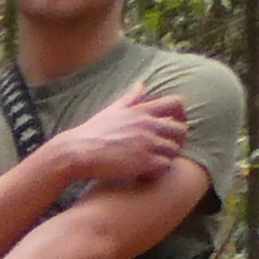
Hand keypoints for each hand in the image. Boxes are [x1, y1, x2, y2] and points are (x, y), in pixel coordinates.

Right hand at [40, 86, 195, 192]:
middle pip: (181, 130)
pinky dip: (159, 172)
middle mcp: (148, 124)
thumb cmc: (92, 132)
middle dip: (176, 141)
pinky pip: (165, 166)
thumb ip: (130, 98)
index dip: (181, 116)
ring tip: (153, 164)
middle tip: (164, 151)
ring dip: (167, 158)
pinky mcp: (143, 162)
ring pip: (174, 150)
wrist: (77, 152)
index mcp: (142, 110)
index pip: (177, 104)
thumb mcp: (112, 110)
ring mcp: (147, 143)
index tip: (172, 127)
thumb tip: (141, 84)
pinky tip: (146, 174)